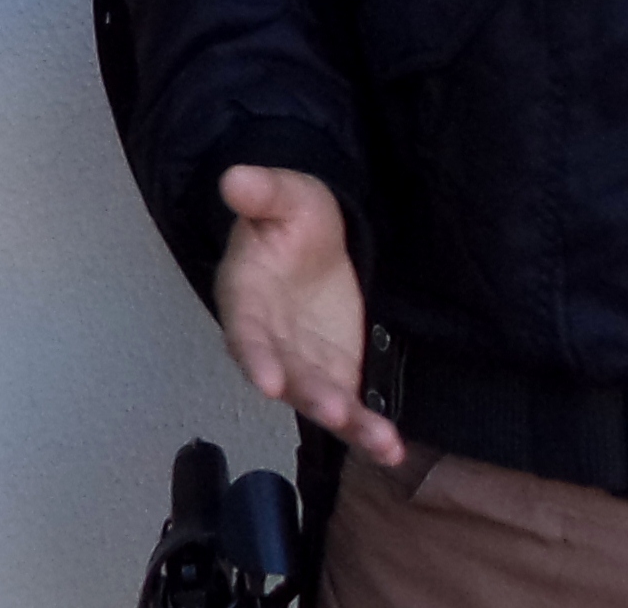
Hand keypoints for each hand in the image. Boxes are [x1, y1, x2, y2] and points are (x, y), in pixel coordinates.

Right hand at [213, 166, 403, 464]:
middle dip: (310, 396)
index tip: (267, 381)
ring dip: (349, 423)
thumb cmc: (292, 215)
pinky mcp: (338, 376)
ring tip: (381, 442)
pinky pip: (352, 408)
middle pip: (288, 377)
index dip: (255, 356)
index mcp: (248, 299)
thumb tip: (235, 178)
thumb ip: (263, 193)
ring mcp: (306, 364)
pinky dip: (370, 430)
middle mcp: (272, 343)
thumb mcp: (284, 195)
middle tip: (333, 410)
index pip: (246, 332)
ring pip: (322, 401)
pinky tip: (392, 448)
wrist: (318, 238)